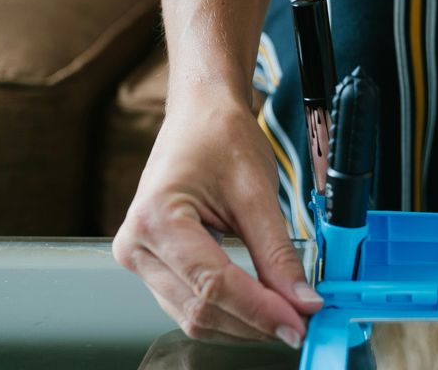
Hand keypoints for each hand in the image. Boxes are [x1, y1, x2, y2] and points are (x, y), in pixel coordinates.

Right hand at [114, 89, 321, 346]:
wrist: (200, 114)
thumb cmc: (219, 138)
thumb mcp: (257, 192)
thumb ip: (278, 253)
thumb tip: (301, 300)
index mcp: (156, 218)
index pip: (213, 284)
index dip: (260, 309)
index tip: (300, 321)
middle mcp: (136, 244)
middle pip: (200, 308)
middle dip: (255, 321)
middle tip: (302, 322)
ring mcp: (138, 258)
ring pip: (193, 315)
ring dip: (242, 323)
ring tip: (286, 315)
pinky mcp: (152, 265)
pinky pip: (188, 303)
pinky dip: (227, 311)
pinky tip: (259, 306)